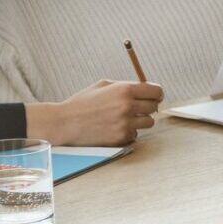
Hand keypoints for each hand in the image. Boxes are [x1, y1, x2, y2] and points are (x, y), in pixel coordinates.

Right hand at [27, 79, 163, 145]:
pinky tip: (114, 127)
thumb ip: (126, 86)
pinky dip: (129, 131)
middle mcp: (127, 107)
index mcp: (124, 90)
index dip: (157, 93)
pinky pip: (136, 134)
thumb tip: (146, 88)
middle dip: (148, 106)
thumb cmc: (83, 102)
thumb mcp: (103, 85)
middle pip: (154, 107)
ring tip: (124, 117)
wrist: (65, 122)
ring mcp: (125, 124)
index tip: (154, 96)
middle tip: (138, 107)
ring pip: (149, 122)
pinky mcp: (121, 138)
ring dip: (140, 120)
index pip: (156, 91)